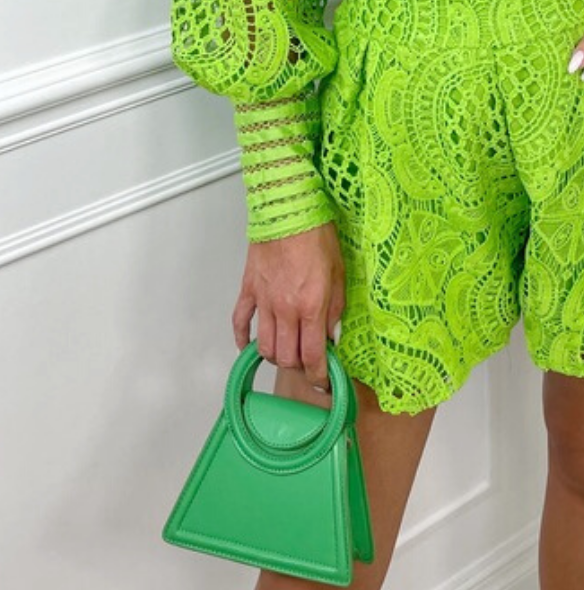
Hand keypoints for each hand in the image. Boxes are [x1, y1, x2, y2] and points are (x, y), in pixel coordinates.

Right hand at [232, 221, 345, 393]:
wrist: (288, 207)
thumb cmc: (317, 234)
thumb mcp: (338, 272)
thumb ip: (335, 308)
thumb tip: (332, 335)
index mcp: (311, 306)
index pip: (313, 356)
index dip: (318, 376)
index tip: (323, 382)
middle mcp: (285, 309)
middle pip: (286, 358)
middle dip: (299, 368)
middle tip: (308, 363)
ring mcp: (263, 301)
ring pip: (264, 347)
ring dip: (275, 357)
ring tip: (287, 352)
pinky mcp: (248, 289)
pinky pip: (240, 322)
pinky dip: (242, 339)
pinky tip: (248, 346)